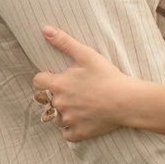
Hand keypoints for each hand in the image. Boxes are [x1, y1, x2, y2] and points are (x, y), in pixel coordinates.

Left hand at [30, 25, 140, 140]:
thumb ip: (64, 42)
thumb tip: (45, 29)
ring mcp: (69, 120)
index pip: (38, 82)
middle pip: (47, 101)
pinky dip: (70, 129)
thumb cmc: (107, 76)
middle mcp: (60, 104)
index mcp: (58, 85)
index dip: (45, 78)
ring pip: (56, 118)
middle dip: (56, 96)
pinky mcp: (80, 133)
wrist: (126, 100)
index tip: (56, 77)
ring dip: (62, 113)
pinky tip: (79, 120)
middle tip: (73, 91)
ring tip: (77, 106)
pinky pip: (67, 134)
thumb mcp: (86, 54)